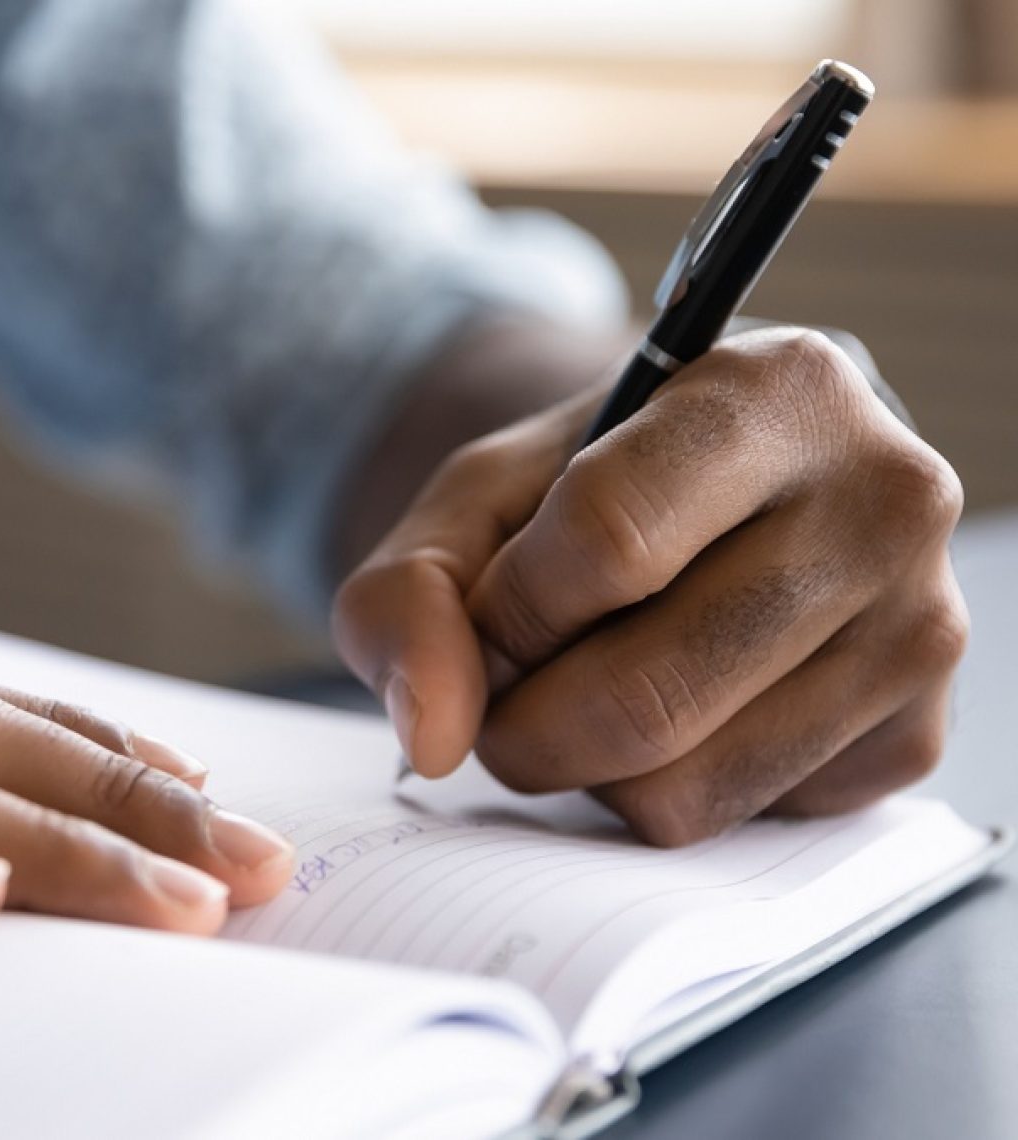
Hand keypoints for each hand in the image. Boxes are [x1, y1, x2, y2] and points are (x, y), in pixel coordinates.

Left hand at [334, 328, 966, 844]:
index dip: (510, 611)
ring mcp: (921, 628)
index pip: (607, 544)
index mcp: (778, 388)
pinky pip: (736, 825)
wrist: (714, 501)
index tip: (494, 613)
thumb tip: (435, 738)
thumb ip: (409, 592)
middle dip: (525, 725)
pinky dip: (666, 790)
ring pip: (684, 789)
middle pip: (643, 698)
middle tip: (510, 690)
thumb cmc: (588, 489)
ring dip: (588, 768)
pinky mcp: (920, 737)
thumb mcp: (474, 500)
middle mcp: (885, 499)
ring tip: (595, 685)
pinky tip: (681, 711)